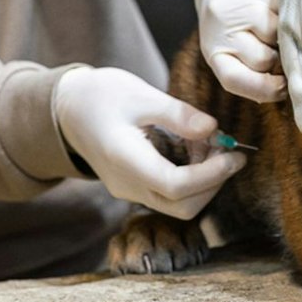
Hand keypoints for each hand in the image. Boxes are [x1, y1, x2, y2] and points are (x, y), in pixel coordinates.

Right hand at [51, 67, 243, 218]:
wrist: (67, 109)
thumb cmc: (101, 95)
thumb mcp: (141, 94)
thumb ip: (178, 114)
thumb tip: (214, 129)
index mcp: (126, 160)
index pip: (177, 186)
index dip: (212, 175)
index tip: (235, 154)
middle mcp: (128, 185)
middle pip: (183, 207)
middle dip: (213, 182)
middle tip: (228, 149)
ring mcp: (130, 190)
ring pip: (177, 204)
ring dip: (204, 180)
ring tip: (209, 143)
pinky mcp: (134, 186)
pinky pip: (168, 193)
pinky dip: (190, 177)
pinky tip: (193, 148)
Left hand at [187, 0, 285, 102]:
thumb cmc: (230, 20)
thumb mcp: (228, 47)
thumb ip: (249, 70)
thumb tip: (288, 93)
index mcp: (213, 48)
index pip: (234, 79)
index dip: (263, 89)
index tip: (283, 90)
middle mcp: (224, 26)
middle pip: (263, 60)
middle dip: (277, 61)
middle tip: (281, 52)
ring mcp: (246, 4)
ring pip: (279, 36)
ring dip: (287, 37)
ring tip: (281, 28)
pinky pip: (290, 12)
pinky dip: (292, 16)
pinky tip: (285, 11)